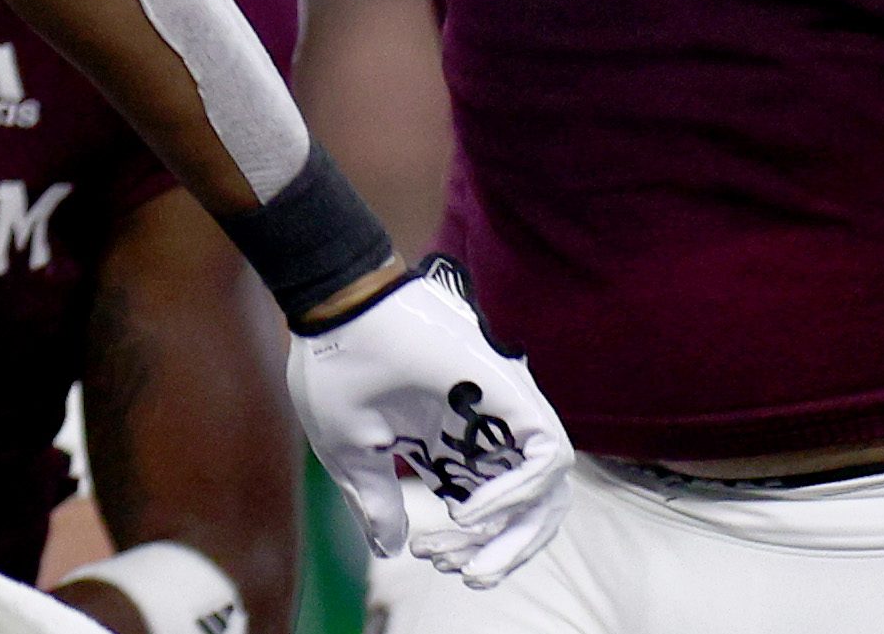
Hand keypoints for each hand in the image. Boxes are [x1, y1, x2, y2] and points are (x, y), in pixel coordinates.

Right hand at [285, 261, 571, 586]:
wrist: (338, 309)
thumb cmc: (335, 370)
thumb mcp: (349, 454)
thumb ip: (376, 501)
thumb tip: (390, 549)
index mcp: (444, 442)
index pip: (479, 504)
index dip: (465, 541)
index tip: (427, 554)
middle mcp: (481, 431)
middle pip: (523, 507)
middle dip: (503, 550)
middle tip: (468, 575)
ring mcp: (502, 414)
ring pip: (547, 492)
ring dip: (521, 534)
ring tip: (479, 558)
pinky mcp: (516, 396)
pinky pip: (548, 459)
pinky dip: (520, 494)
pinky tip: (472, 514)